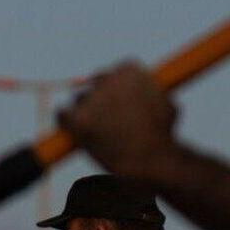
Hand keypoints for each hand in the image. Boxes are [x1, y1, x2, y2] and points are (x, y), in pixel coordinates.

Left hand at [57, 61, 178, 180]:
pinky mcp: (77, 118)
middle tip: (107, 120)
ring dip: (87, 115)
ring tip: (103, 136)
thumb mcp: (167, 104)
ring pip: (80, 101)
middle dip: (100, 100)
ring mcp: (91, 98)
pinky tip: (76, 134)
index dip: (118, 90)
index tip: (119, 102)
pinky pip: (62, 115)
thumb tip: (148, 90)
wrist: (152, 159)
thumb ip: (152, 92)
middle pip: (95, 84)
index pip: (115, 72)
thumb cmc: (163, 135)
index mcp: (130, 70)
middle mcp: (108, 78)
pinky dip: (66, 123)